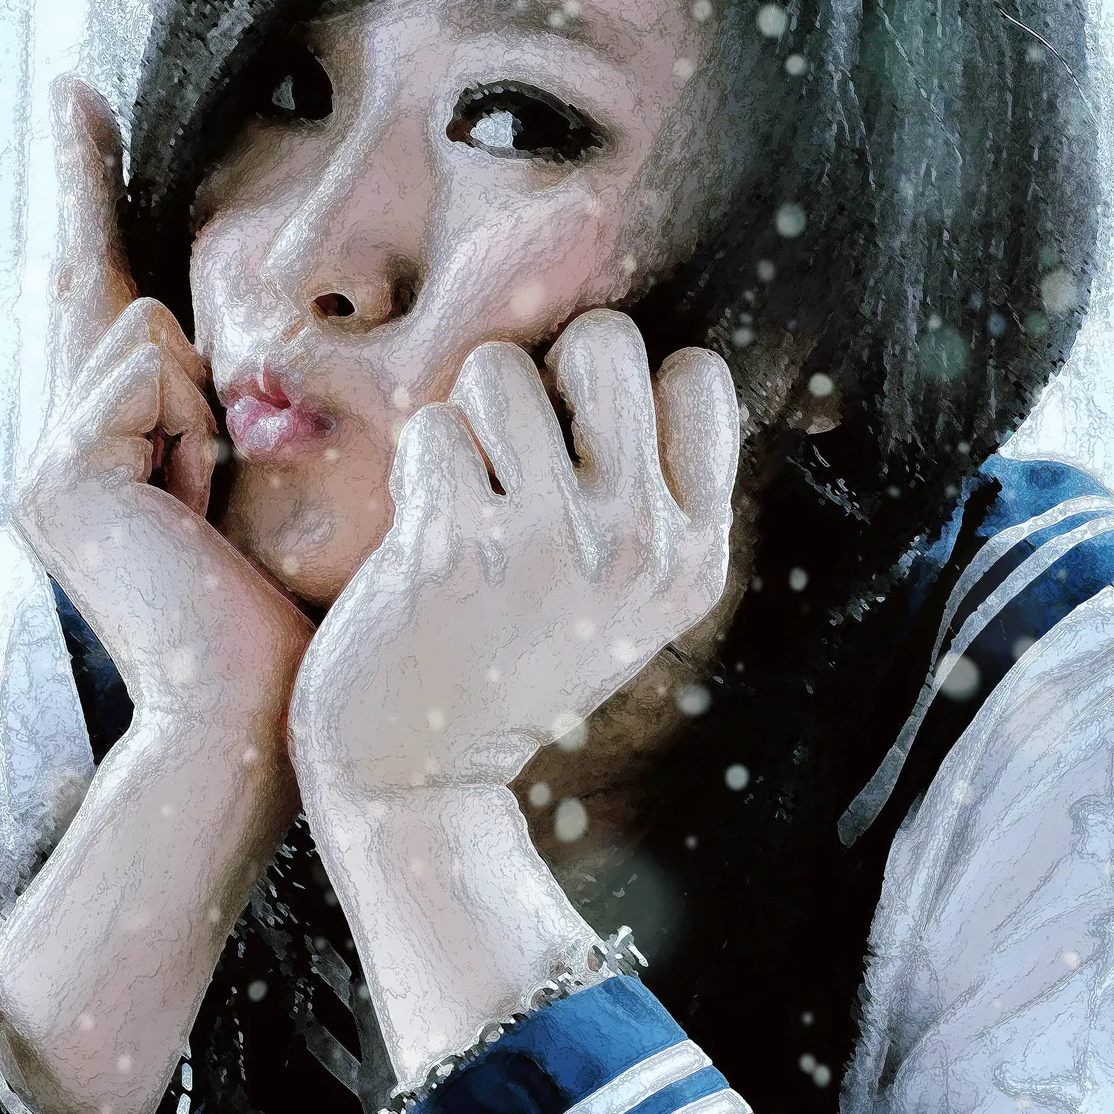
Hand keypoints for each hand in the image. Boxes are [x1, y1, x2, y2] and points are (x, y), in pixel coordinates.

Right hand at [13, 78, 311, 733]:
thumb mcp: (261, 486)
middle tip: (134, 267)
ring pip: (153, 335)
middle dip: (150, 308)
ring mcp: (47, 460)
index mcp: (107, 453)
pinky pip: (153, 373)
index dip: (85, 192)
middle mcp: (59, 449)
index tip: (77, 97)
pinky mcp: (60, 469)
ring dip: (213, 414)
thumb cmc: (281, 617)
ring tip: (214, 512)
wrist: (251, 711)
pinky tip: (195, 512)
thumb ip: (225, 409)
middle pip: (117, 304)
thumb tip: (207, 349)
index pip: (99, 301)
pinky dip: (197, 432)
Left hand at [288, 308, 738, 804]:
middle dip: (547, 372)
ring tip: (466, 494)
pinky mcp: (456, 547)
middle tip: (516, 450)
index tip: (587, 449)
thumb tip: (611, 349)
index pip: (699, 375)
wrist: (419, 774)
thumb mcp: (624, 593)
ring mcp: (550, 544)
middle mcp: (640, 545)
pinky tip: (422, 529)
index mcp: (696, 554)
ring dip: (468, 419)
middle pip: (606, 340)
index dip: (628, 388)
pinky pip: (433, 426)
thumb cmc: (512, 657)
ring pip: (502, 368)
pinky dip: (415, 466)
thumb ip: (648, 490)